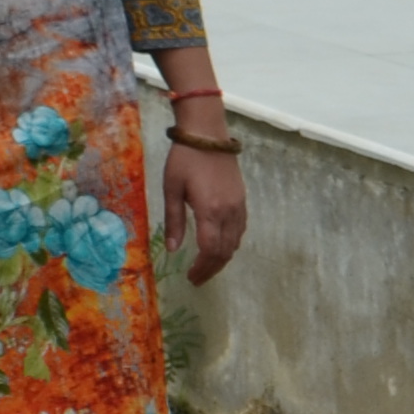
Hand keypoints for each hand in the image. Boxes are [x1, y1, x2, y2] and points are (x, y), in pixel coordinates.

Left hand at [163, 141, 247, 283]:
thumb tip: (172, 250)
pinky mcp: (242, 200)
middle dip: (211, 268)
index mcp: (210, 210)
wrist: (208, 134)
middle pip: (225, 251)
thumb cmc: (184, 159)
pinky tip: (220, 247)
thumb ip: (173, 221)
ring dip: (222, 258)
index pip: (209, 249)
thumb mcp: (172, 189)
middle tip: (197, 279)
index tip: (190, 277)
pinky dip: (231, 244)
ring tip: (207, 267)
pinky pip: (240, 230)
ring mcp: (239, 206)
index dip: (201, 267)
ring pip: (235, 242)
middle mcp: (229, 212)